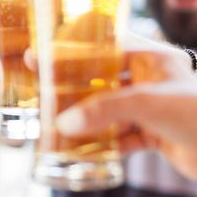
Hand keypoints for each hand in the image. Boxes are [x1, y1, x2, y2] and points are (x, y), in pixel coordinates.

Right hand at [56, 33, 196, 178]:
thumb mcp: (149, 103)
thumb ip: (104, 110)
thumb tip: (63, 123)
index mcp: (153, 58)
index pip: (105, 47)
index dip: (73, 51)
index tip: (43, 55)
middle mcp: (150, 80)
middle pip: (101, 80)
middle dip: (73, 89)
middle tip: (43, 92)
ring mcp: (151, 107)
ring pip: (107, 110)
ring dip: (85, 119)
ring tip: (56, 123)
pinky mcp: (153, 133)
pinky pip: (119, 137)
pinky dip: (102, 144)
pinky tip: (82, 150)